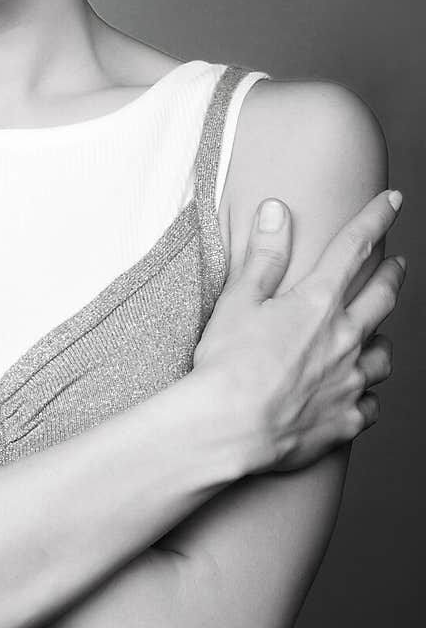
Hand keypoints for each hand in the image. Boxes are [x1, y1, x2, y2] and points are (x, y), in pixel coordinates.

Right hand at [193, 190, 404, 471]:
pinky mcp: (345, 420)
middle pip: (382, 297)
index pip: (354, 246)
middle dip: (392, 276)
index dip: (376, 218)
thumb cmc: (228, 363)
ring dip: (383, 339)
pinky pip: (370, 404)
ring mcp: (350, 381)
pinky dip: (367, 395)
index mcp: (318, 302)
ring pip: (384, 354)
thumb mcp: (239, 299)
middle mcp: (345, 338)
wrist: (232, 427)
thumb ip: (265, 255)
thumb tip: (277, 211)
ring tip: (378, 335)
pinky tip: (359, 394)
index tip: (393, 200)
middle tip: (398, 265)